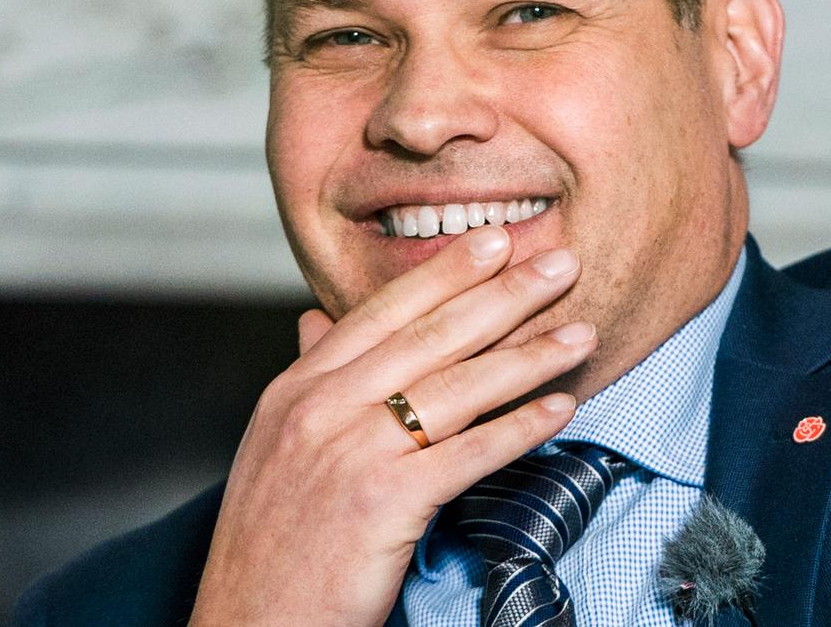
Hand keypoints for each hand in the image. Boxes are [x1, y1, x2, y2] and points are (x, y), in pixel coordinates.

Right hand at [189, 226, 595, 625]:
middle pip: (429, 337)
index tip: (496, 242)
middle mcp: (320, 408)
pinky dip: (519, 430)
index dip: (445, 274)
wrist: (249, 623)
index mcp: (297, 389)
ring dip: (528, 356)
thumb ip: (308, 379)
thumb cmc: (271, 542)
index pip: (383, 314)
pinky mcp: (380, 503)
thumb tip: (315, 320)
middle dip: (503, 295)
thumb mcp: (275, 445)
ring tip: (581, 334)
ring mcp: (349, 453)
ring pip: (456, 389)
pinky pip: (466, 455)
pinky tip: (560, 410)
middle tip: (560, 263)